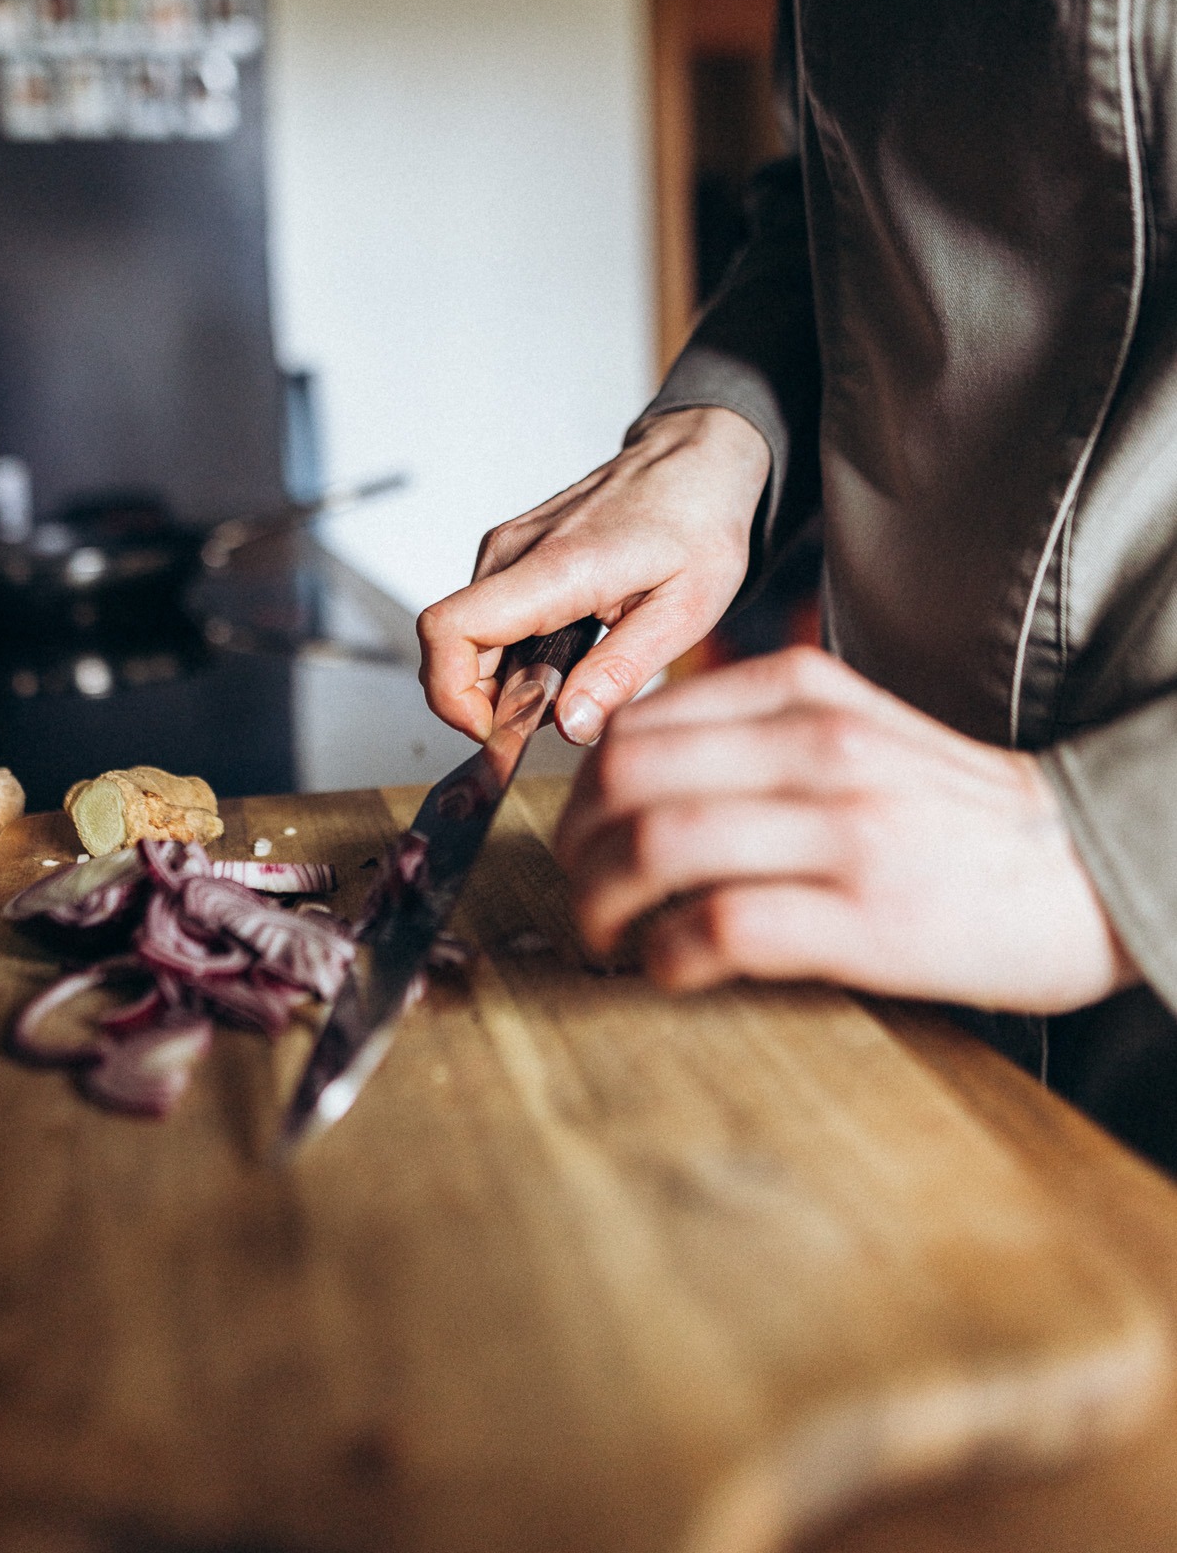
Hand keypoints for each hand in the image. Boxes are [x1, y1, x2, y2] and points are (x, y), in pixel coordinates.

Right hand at [417, 408, 771, 744]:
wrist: (694, 462)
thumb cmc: (697, 523)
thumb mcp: (683, 612)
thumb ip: (620, 673)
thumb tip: (567, 726)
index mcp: (556, 568)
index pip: (450, 630)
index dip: (452, 695)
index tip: (495, 729)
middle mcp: (515, 551)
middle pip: (449, 644)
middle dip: (484, 700)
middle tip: (549, 718)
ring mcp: (506, 548)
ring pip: (464, 635)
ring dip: (499, 678)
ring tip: (568, 683)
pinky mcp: (510, 553)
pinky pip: (483, 617)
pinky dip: (507, 653)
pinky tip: (561, 656)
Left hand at [555, 645, 1138, 1013]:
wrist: (1088, 865)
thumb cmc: (956, 813)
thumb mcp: (858, 729)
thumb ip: (759, 734)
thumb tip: (639, 773)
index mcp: (805, 693)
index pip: (638, 722)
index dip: (580, 787)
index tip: (579, 832)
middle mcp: (817, 746)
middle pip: (627, 779)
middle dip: (573, 845)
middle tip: (576, 889)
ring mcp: (842, 829)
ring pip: (656, 846)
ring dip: (601, 904)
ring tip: (605, 936)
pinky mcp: (865, 918)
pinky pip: (717, 928)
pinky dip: (667, 955)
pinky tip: (669, 968)